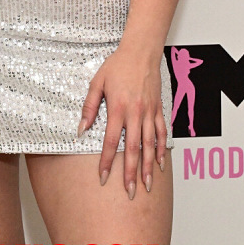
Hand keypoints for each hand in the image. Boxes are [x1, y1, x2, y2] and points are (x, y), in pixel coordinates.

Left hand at [77, 45, 167, 197]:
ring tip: (146, 186)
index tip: (102, 178)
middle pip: (132, 149)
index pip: (110, 141)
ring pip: (150, 145)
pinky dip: (162, 149)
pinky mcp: (158, 109)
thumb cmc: (117, 65)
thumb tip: (81, 129)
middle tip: (129, 193)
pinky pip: (162, 132)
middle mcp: (135, 113)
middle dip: (130, 173)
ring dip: (148, 167)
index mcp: (117, 107)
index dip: (106, 161)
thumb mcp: (97, 82)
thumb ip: (89, 107)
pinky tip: (160, 163)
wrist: (141, 51)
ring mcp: (149, 112)